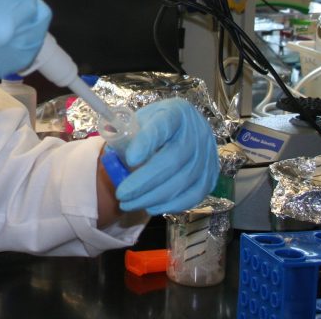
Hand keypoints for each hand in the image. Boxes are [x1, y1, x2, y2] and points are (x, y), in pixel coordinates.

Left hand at [113, 98, 218, 214]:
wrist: (183, 132)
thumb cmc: (156, 127)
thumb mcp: (141, 120)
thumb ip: (126, 130)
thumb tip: (108, 134)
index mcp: (176, 112)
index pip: (163, 126)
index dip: (147, 142)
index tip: (130, 159)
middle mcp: (197, 132)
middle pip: (172, 159)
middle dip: (144, 181)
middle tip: (121, 194)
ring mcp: (207, 155)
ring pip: (182, 181)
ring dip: (153, 197)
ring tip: (129, 203)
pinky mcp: (211, 175)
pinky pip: (194, 195)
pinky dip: (171, 205)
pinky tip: (151, 207)